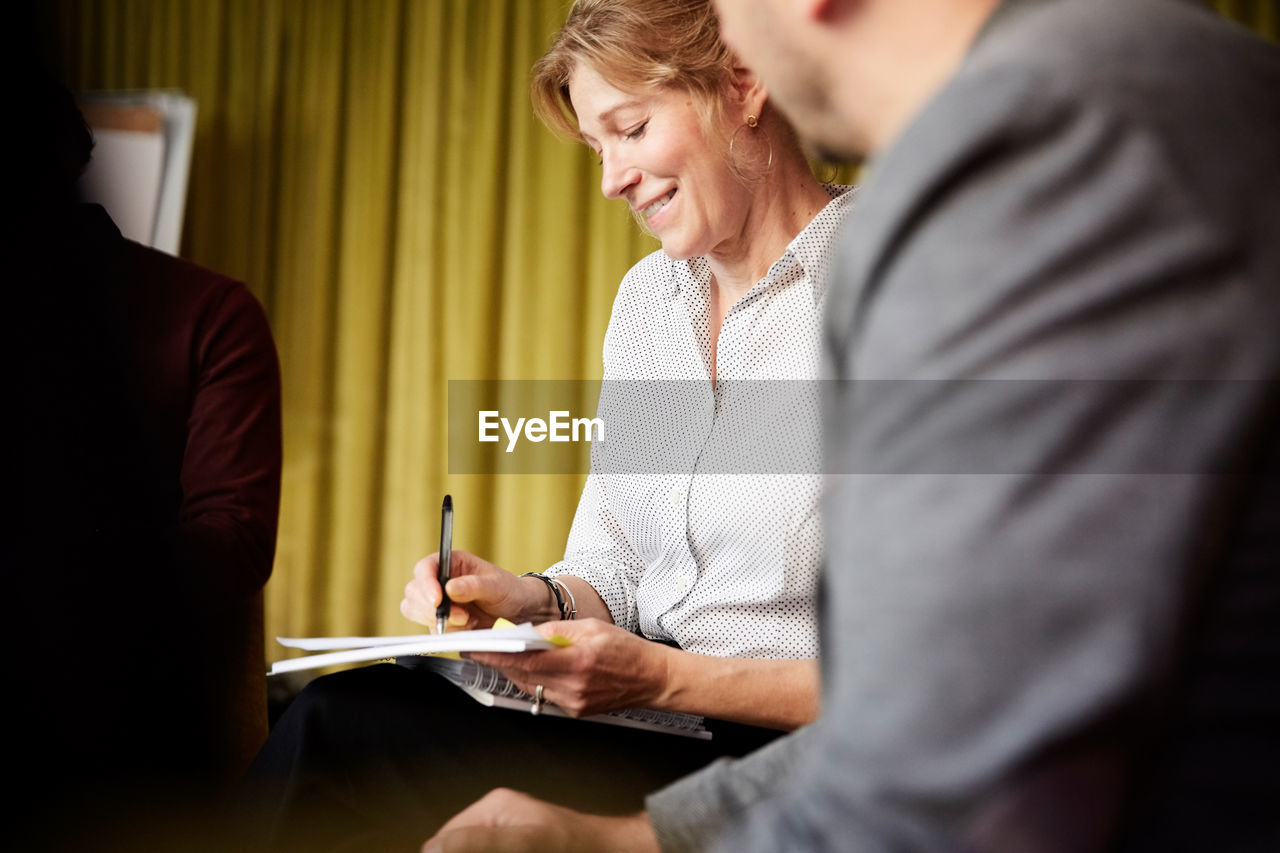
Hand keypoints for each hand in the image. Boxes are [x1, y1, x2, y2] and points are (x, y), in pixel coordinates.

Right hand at [401, 551, 548, 630]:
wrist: (518, 613)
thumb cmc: (508, 591)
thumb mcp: (497, 585)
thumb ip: (474, 586)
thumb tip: (450, 588)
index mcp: (450, 563)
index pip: (424, 568)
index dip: (426, 583)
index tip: (437, 600)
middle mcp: (438, 581)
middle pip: (413, 592)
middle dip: (432, 607)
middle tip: (462, 616)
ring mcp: (437, 603)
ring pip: (415, 611)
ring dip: (438, 620)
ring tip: (468, 620)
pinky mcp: (439, 622)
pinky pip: (430, 630)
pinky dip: (447, 632)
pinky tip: (468, 627)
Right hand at [422, 788, 656, 852]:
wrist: (614, 852)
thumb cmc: (577, 846)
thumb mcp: (525, 842)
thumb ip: (477, 843)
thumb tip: (432, 848)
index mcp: (491, 809)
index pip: (442, 841)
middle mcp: (496, 822)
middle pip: (459, 848)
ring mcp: (510, 838)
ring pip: (476, 851)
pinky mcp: (522, 847)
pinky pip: (500, 850)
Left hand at [468, 618, 672, 716]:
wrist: (652, 679)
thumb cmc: (627, 651)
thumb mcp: (593, 627)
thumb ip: (558, 629)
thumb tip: (529, 631)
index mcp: (578, 662)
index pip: (526, 660)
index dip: (496, 654)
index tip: (476, 648)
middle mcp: (573, 687)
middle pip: (523, 676)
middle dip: (500, 662)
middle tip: (481, 648)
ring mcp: (573, 702)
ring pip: (530, 687)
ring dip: (514, 672)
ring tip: (502, 655)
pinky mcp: (575, 711)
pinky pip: (544, 695)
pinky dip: (533, 681)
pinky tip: (530, 669)